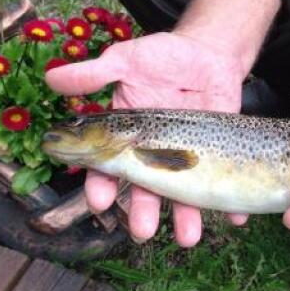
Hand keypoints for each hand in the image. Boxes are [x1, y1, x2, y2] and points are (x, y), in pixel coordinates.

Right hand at [47, 0, 280, 246]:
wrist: (208, 52)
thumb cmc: (162, 56)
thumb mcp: (128, 59)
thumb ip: (95, 73)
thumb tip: (53, 78)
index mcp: (126, 135)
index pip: (108, 166)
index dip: (101, 184)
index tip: (99, 202)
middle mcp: (154, 152)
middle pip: (145, 188)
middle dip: (143, 212)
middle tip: (142, 232)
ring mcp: (186, 156)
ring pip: (183, 192)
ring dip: (185, 217)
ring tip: (189, 238)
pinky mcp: (217, 152)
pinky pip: (223, 180)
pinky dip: (231, 203)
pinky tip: (236, 218)